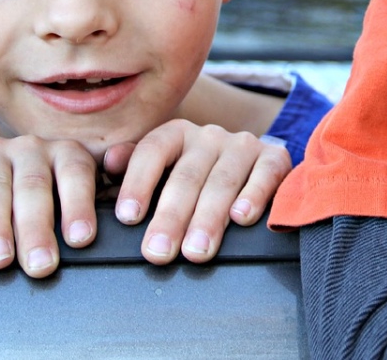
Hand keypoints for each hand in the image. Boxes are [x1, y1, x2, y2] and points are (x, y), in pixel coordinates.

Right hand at [0, 135, 98, 278]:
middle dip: (36, 230)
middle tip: (39, 265)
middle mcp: (32, 148)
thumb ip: (91, 209)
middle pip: (34, 187)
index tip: (80, 239)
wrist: (0, 178)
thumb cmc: (47, 199)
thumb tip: (99, 236)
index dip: (78, 206)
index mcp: (66, 153)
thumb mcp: (72, 197)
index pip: (76, 174)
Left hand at [101, 119, 291, 264]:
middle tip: (158, 252)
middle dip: (171, 217)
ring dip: (209, 218)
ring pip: (223, 181)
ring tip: (196, 251)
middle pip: (187, 175)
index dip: (139, 183)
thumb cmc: (195, 182)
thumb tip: (109, 162)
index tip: (128, 217)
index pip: (152, 151)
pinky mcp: (276, 158)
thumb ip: (134, 168)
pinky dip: (254, 196)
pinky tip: (241, 218)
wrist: (250, 172)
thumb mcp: (162, 172)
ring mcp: (243, 145)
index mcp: (176, 134)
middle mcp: (209, 136)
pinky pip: (265, 175)